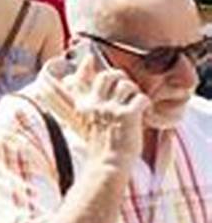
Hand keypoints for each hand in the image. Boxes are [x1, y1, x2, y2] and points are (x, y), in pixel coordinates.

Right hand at [72, 55, 148, 171]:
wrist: (108, 165)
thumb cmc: (100, 145)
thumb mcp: (86, 122)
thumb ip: (85, 104)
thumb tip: (76, 89)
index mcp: (84, 105)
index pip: (82, 78)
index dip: (86, 66)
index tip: (89, 58)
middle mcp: (95, 104)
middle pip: (108, 75)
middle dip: (120, 78)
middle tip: (126, 89)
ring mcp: (111, 109)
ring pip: (126, 84)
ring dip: (134, 92)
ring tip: (135, 104)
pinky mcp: (128, 115)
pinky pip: (141, 98)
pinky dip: (146, 104)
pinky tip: (144, 113)